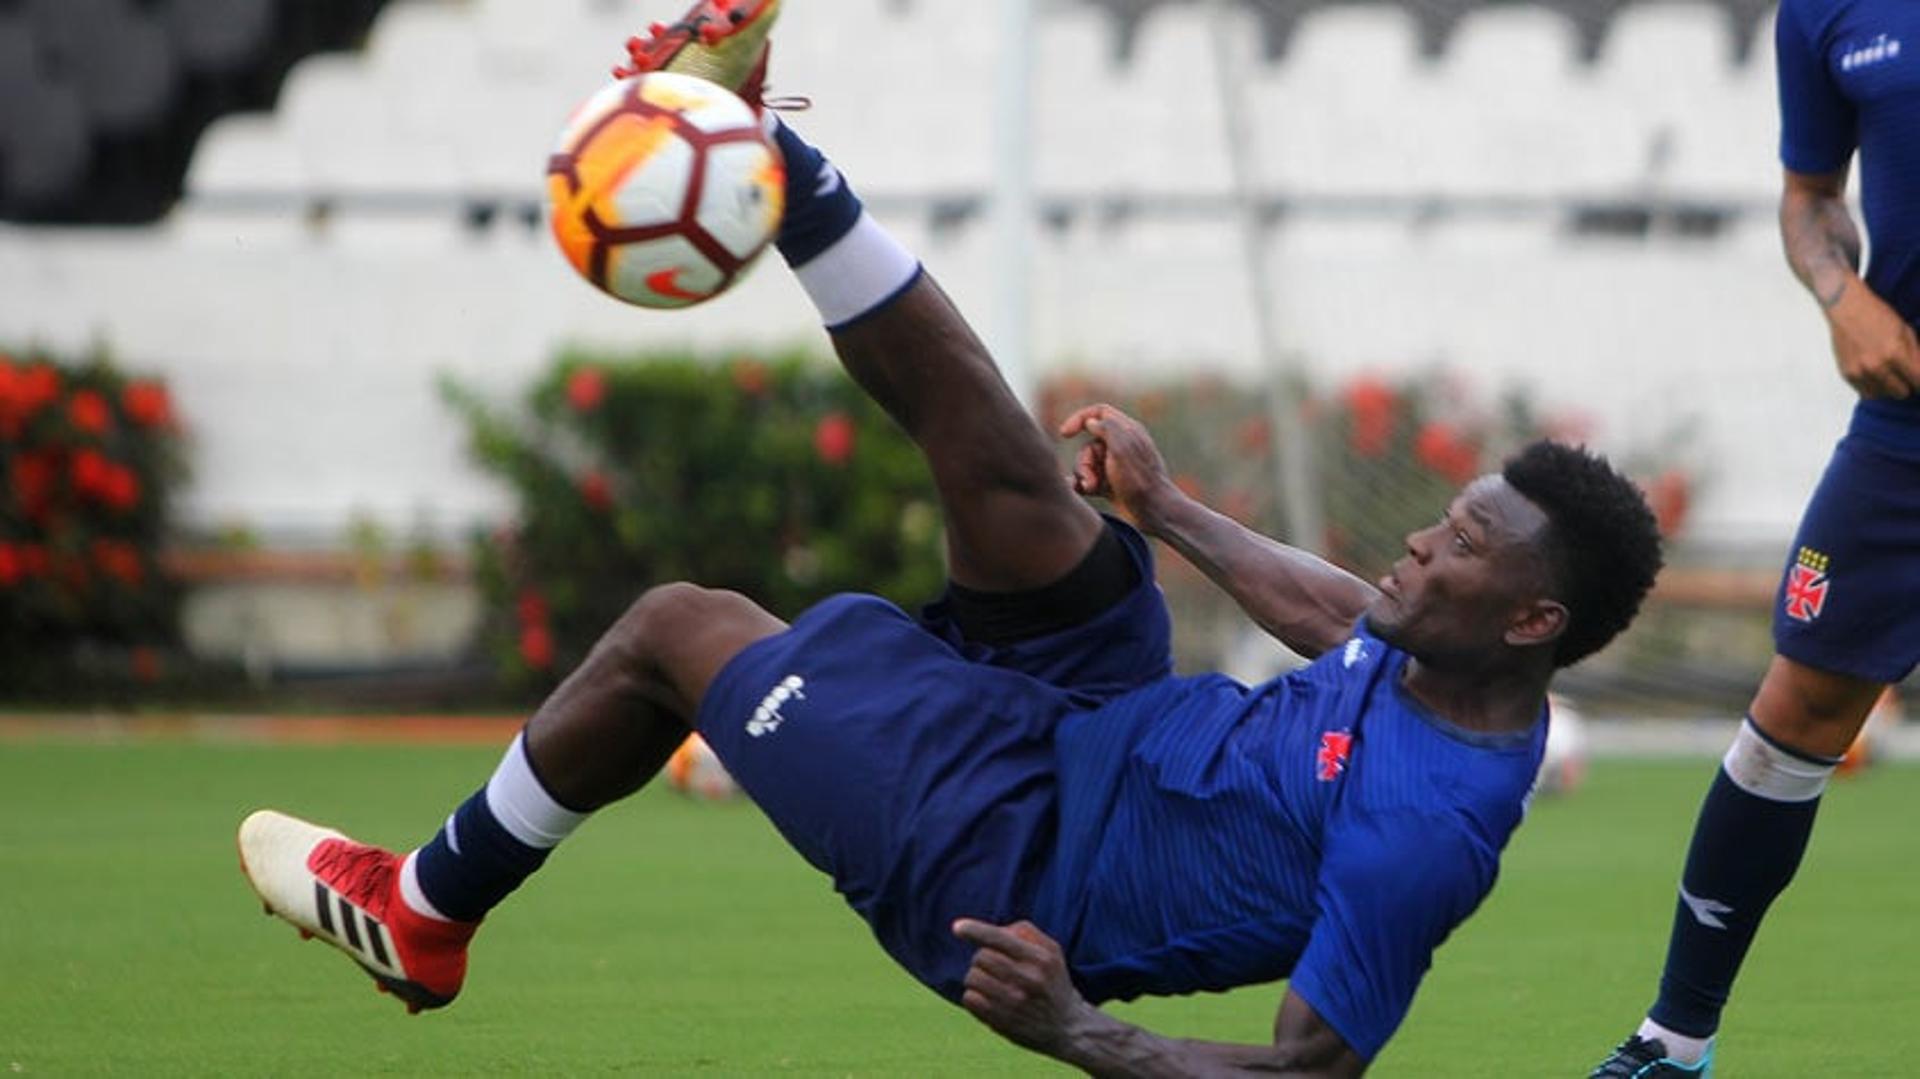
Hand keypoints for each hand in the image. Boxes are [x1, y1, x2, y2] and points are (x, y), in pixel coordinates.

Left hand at [952, 918, 1091, 1056]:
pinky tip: (988, 999)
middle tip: (994, 967)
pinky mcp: (1001, 1022)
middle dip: (982, 958)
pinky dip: (973, 996)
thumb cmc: (1052, 981)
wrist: (1068, 1027)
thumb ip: (1024, 933)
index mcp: (1040, 958)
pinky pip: (970, 999)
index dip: (976, 931)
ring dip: (976, 977)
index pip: (1000, 939)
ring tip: (992, 983)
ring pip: (972, 977)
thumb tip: (991, 929)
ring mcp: (1014, 1003)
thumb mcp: (1051, 952)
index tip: (957, 927)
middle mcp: (1028, 980)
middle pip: (981, 957)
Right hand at [1057, 403, 1176, 529]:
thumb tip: (1091, 421)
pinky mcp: (1110, 484)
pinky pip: (1088, 480)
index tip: (1065, 434)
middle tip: (1090, 479)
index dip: (1080, 419)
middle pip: (1089, 445)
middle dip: (1083, 461)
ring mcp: (1115, 466)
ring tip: (1091, 488)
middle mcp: (1121, 446)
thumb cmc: (1139, 480)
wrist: (1154, 512)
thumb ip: (1106, 428)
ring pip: (1087, 464)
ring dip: (1084, 476)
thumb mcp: (1122, 449)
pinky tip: (1079, 491)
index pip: (1099, 413)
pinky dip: (1081, 485)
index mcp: (1127, 431)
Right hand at [1827, 282, 1919, 398]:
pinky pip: (1866, 392)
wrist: (1846, 308)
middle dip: (1907, 383)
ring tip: (1888, 373)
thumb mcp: (1904, 330)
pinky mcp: (1847, 374)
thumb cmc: (1876, 315)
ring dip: (1889, 387)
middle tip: (1904, 373)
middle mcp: (1877, 366)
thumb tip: (1919, 370)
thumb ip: (1915, 354)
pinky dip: (1873, 386)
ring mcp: (1860, 372)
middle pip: (1902, 392)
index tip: (1919, 376)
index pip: (1918, 380)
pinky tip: (1874, 374)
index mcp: (1896, 353)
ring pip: (1883, 395)